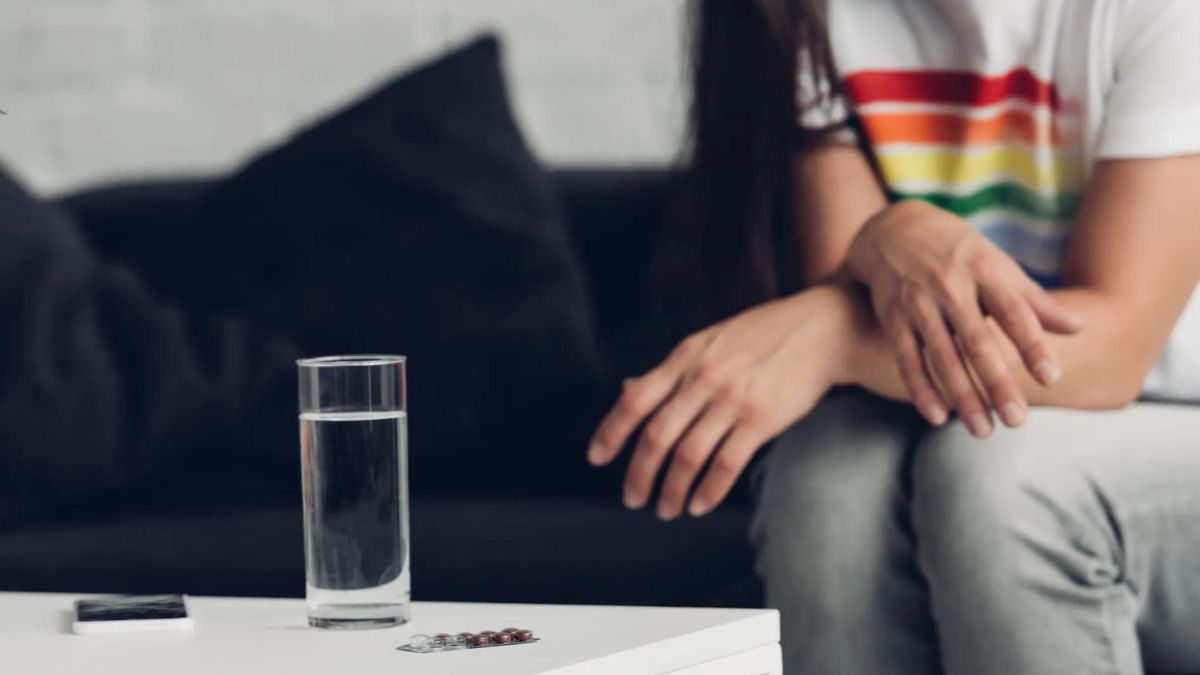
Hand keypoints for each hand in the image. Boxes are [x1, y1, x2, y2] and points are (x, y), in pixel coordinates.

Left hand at [586, 285, 855, 519]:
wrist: (822, 328)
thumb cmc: (762, 336)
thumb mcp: (707, 341)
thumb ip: (669, 370)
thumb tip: (626, 390)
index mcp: (685, 357)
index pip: (635, 399)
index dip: (611, 431)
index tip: (596, 459)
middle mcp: (703, 378)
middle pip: (657, 436)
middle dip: (639, 474)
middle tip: (632, 499)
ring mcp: (732, 399)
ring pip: (688, 456)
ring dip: (671, 490)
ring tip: (665, 510)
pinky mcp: (762, 419)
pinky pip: (726, 465)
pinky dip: (708, 491)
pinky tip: (698, 505)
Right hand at [846, 200, 1082, 435]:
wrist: (893, 230)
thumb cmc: (959, 253)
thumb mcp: (997, 265)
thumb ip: (1034, 300)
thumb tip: (1078, 328)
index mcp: (984, 271)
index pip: (1014, 312)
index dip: (1032, 346)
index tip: (1051, 378)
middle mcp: (949, 287)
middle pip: (976, 342)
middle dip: (996, 384)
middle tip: (1017, 421)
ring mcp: (918, 303)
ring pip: (941, 357)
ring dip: (962, 396)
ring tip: (983, 431)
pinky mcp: (893, 319)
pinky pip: (907, 359)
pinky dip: (921, 389)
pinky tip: (938, 417)